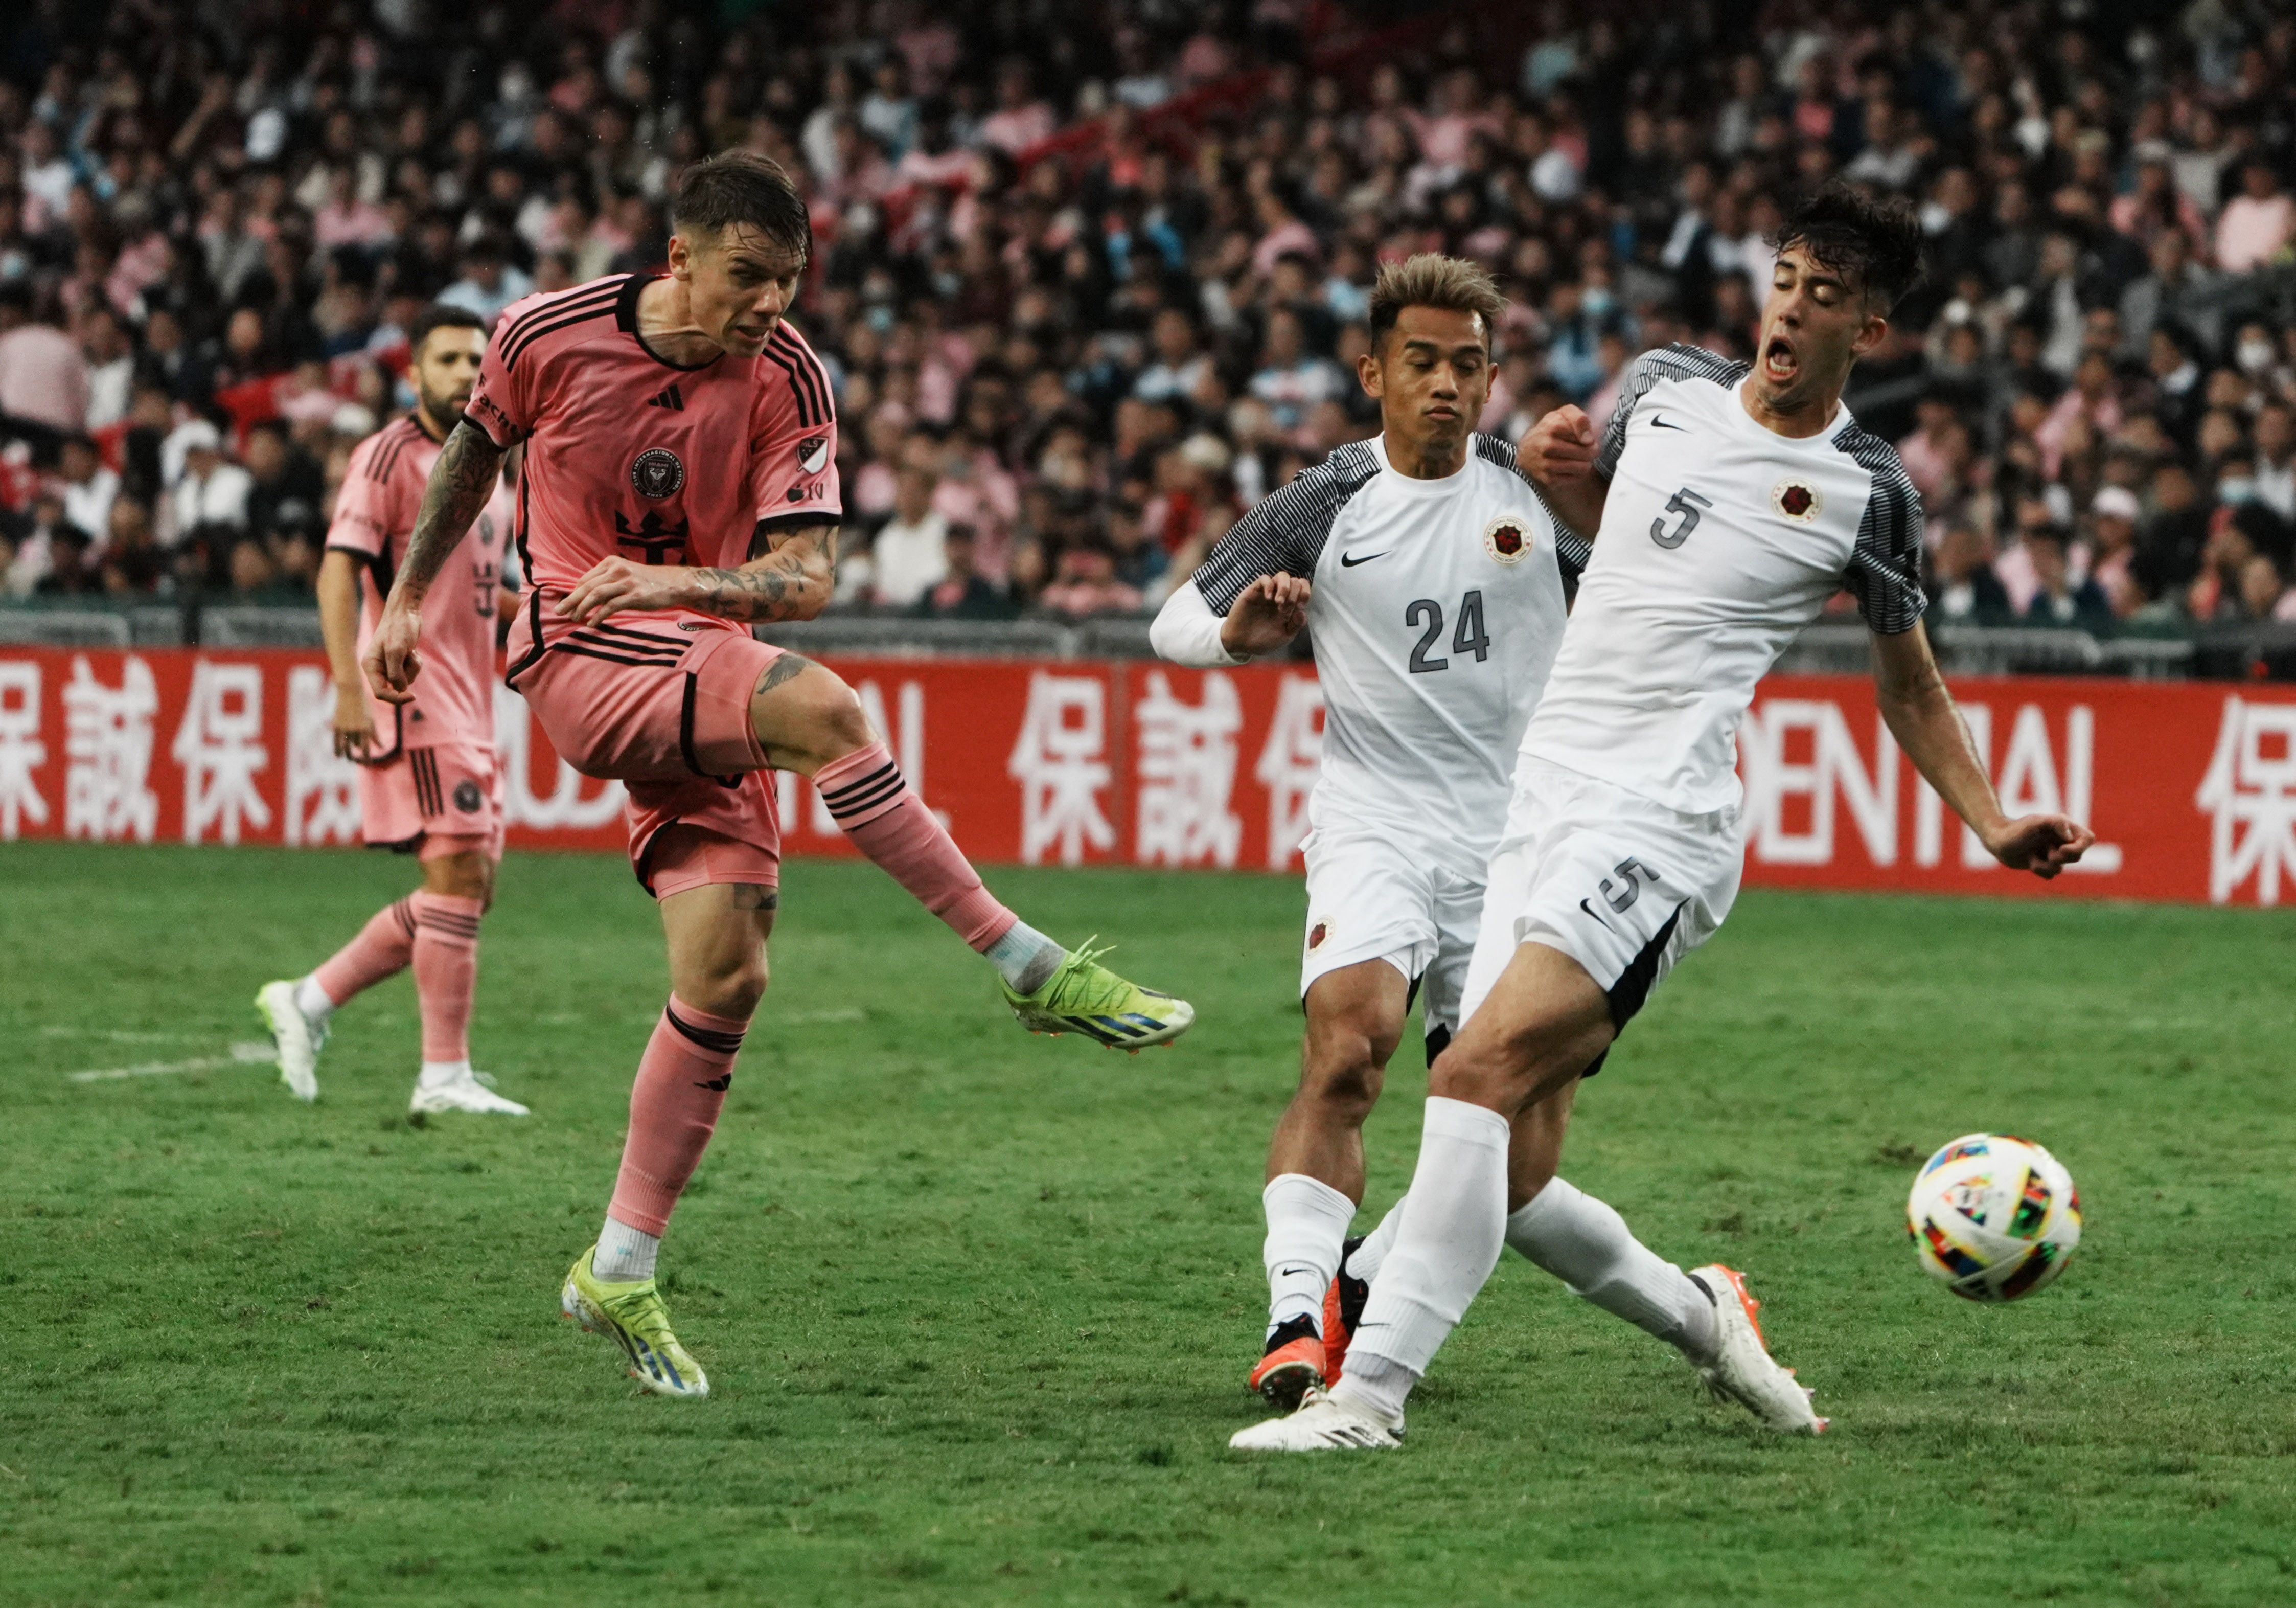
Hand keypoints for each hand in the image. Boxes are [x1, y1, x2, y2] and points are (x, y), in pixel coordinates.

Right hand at [331, 682, 374, 758]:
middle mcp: (355, 730)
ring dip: (346, 753)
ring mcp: (345, 728)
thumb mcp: (372, 720)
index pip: (366, 749)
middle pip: (354, 748)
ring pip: (345, 746)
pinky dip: (337, 749)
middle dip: (355, 756)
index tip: (368, 765)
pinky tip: (338, 755)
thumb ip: (375, 735)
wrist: (350, 693)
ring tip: (348, 757)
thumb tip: (381, 747)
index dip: (367, 758)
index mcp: (366, 729)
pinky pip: (336, 741)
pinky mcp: (336, 725)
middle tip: (356, 760)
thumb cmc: (364, 707)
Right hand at [362, 597, 423, 704]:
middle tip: (411, 660)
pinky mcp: (400, 662)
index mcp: (370, 666)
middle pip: (393, 688)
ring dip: (413, 668)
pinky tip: (413, 651)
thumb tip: (400, 689)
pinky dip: (415, 664)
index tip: (412, 696)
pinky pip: (410, 672)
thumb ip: (395, 672)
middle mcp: (377, 668)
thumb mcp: (396, 650)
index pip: (380, 692)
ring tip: (410, 652)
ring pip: (405, 680)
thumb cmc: (399, 628)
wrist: (406, 611)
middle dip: (406, 676)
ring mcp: (389, 665)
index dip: (395, 698)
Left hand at [558, 555, 692, 623]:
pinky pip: (611, 606)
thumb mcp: (626, 574)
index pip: (586, 578)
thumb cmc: (648, 582)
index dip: (574, 592)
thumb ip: (608, 581)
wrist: (674, 583)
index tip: (567, 603)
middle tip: (559, 611)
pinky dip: (599, 615)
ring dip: (582, 608)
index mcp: (612, 563)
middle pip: (588, 586)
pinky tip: (592, 623)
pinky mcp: (635, 595)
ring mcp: (626, 582)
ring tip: (574, 618)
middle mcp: (617, 569)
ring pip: (596, 594)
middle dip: (571, 600)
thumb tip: (587, 596)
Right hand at [1220, 573, 1310, 657]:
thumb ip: (1296, 625)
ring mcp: (1268, 593)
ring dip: (1285, 587)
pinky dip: (1269, 585)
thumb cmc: (1263, 640)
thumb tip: (1303, 611)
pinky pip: (1264, 578)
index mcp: (1290, 606)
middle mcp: (1281, 596)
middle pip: (1296, 581)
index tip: (1299, 607)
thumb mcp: (1284, 636)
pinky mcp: (1254, 591)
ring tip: (1278, 602)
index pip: (1303, 589)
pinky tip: (1268, 598)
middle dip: (1294, 594)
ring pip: (1282, 575)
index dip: (1305, 594)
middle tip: (1284, 608)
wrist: (1241, 643)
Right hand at [1521, 404, 1596, 484]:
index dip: (1591, 437)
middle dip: (1592, 451)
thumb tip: (1588, 440)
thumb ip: (1579, 419)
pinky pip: (1575, 478)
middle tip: (1589, 450)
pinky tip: (1573, 468)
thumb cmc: (1551, 429)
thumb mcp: (1563, 414)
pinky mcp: (1548, 479)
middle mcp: (1547, 446)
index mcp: (1553, 427)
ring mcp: (1546, 464)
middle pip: (1586, 452)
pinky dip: (1578, 474)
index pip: (1585, 434)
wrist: (1526, 450)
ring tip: (1582, 459)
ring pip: (1582, 467)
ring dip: (1586, 464)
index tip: (1587, 438)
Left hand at [1981, 814, 2094, 878]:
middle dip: (2061, 857)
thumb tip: (2070, 838)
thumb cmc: (2015, 829)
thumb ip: (2056, 823)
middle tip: (2048, 853)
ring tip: (2032, 855)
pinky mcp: (2042, 864)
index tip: (2063, 848)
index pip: (2088, 839)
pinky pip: (2049, 875)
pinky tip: (2029, 861)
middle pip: (2076, 856)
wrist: (1996, 840)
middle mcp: (2060, 841)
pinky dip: (2039, 870)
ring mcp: (2051, 853)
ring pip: (2061, 868)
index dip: (2080, 847)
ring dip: (2046, 865)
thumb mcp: (2035, 822)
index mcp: (2063, 828)